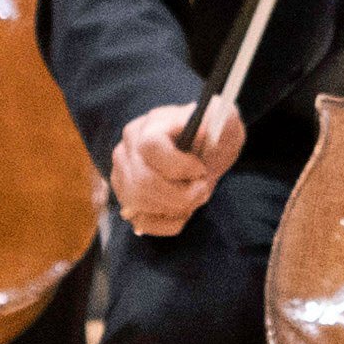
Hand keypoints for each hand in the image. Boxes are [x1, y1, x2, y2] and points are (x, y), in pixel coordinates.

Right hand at [107, 96, 250, 241]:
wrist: (206, 148)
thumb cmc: (212, 134)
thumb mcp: (222, 121)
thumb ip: (216, 119)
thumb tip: (202, 129)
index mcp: (148, 126)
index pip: (150, 147)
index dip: (179, 166)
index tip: (200, 169)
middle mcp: (126, 150)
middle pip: (143, 182)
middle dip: (181, 195)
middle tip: (203, 190)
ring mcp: (122, 177)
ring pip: (140, 204)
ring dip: (176, 208)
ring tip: (195, 197)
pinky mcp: (127, 200)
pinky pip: (142, 222)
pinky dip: (168, 223)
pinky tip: (183, 211)